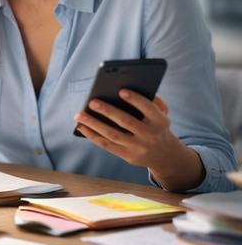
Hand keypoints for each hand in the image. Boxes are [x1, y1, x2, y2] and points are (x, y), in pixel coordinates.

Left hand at [72, 90, 203, 192]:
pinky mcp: (128, 156)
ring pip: (113, 135)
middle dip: (108, 111)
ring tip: (80, 115)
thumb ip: (154, 102)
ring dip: (94, 124)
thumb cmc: (158, 128)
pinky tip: (83, 127)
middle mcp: (150, 135)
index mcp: (160, 121)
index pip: (148, 108)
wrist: (164, 155)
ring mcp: (138, 147)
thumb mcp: (163, 114)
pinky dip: (93, 136)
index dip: (135, 100)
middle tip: (92, 102)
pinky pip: (107, 146)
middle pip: (126, 122)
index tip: (121, 91)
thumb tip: (134, 88)